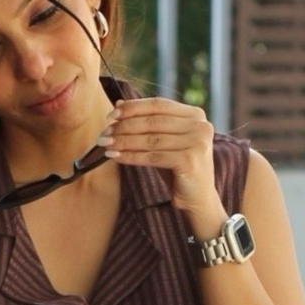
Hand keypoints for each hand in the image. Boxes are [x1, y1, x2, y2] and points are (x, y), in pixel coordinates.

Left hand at [101, 97, 220, 226]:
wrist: (198, 199)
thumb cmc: (178, 169)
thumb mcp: (165, 142)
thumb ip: (148, 124)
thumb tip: (119, 105)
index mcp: (195, 115)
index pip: (159, 105)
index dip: (134, 108)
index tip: (111, 114)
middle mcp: (200, 125)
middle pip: (154, 121)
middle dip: (125, 126)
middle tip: (104, 133)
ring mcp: (197, 142)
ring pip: (151, 139)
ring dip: (124, 141)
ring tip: (106, 145)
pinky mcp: (189, 160)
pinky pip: (153, 156)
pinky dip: (132, 157)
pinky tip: (116, 157)